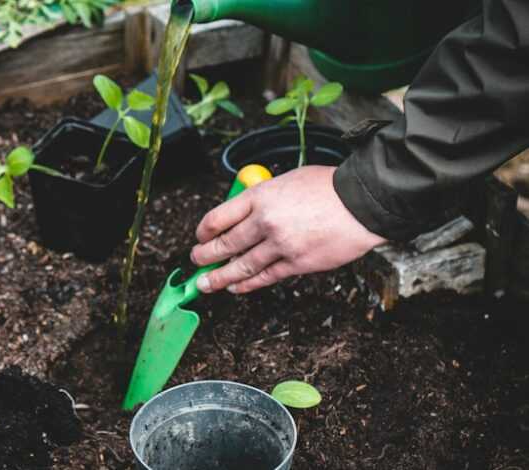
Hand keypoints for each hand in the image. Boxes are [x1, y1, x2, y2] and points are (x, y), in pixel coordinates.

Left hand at [191, 165, 386, 293]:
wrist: (362, 202)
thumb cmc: (328, 188)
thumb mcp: (286, 180)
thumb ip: (263, 197)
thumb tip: (244, 214)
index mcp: (260, 196)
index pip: (218, 217)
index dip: (203, 231)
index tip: (200, 236)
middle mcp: (265, 221)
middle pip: (224, 244)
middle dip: (204, 256)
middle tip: (196, 261)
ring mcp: (280, 245)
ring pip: (241, 266)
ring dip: (219, 278)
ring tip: (205, 284)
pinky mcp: (296, 263)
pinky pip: (264, 277)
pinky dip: (247, 284)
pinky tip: (236, 287)